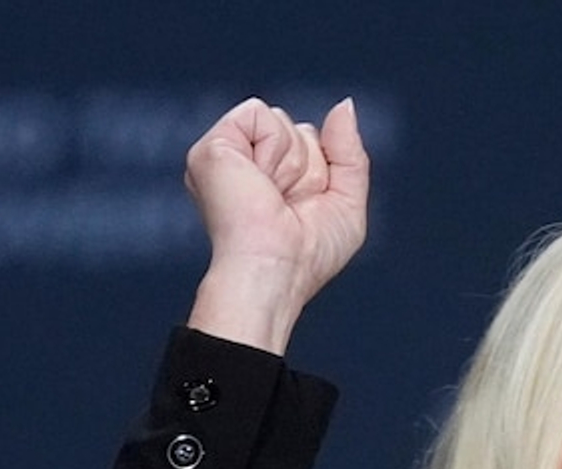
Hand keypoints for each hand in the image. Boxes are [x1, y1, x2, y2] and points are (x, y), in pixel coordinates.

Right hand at [183, 97, 369, 353]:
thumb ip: (349, 152)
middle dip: (310, 167)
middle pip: (299, 129)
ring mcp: (225, 155)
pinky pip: (260, 114)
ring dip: (292, 164)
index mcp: (269, 178)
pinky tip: (258, 182)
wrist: (274, 269)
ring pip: (282, 121)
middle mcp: (245, 165)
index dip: (322, 174)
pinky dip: (272, 148)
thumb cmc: (307, 255)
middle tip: (288, 205)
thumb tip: (344, 105)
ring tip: (272, 197)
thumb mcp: (346, 202)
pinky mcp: (211, 148)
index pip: (311, 142)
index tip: (303, 210)